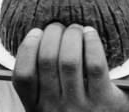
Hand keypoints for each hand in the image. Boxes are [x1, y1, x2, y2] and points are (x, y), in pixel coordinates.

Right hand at [13, 23, 128, 111]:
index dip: (28, 47)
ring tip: (75, 28)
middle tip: (59, 26)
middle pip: (47, 60)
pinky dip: (91, 43)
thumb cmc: (75, 110)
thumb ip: (42, 81)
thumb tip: (35, 37)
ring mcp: (80, 107)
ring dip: (72, 35)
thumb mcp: (50, 104)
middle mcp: (55, 109)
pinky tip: (90, 33)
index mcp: (36, 109)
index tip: (36, 32)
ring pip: (70, 60)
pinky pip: (94, 64)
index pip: (23, 75)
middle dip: (52, 33)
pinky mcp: (105, 101)